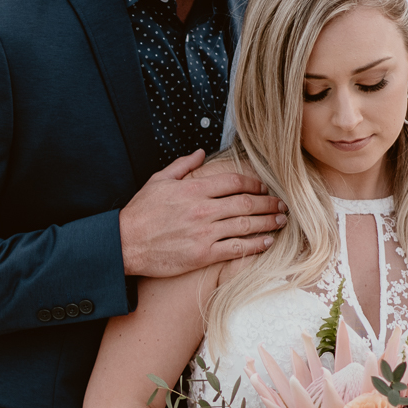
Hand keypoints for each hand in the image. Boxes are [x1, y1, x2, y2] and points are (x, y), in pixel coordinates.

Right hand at [119, 151, 286, 277]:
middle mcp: (202, 209)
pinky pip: (236, 248)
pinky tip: (267, 242)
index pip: (234, 182)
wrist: (124, 243)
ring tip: (282, 221)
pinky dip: (255, 245)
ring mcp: (204, 233)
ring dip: (268, 222)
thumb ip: (182, 165)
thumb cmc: (140, 213)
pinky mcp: (202, 254)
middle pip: (246, 203)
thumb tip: (200, 153)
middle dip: (268, 203)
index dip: (255, 183)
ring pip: (246, 225)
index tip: (264, 187)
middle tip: (282, 204)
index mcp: (193, 189)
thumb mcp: (158, 181)